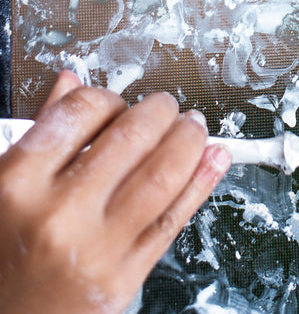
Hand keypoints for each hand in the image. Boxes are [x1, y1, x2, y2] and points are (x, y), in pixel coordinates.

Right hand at [0, 71, 230, 313]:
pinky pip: (171, 222)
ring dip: (189, 141)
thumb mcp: (3, 187)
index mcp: (20, 183)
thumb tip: (71, 83)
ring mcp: (96, 249)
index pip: (83, 111)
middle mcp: (60, 214)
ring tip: (194, 127)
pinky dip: (200, 184)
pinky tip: (213, 161)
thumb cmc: (1, 254)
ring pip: (162, 176)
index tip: (118, 102)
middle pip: (132, 138)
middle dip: (160, 112)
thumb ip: (41, 134)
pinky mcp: (122, 280)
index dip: (109, 98)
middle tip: (167, 107)